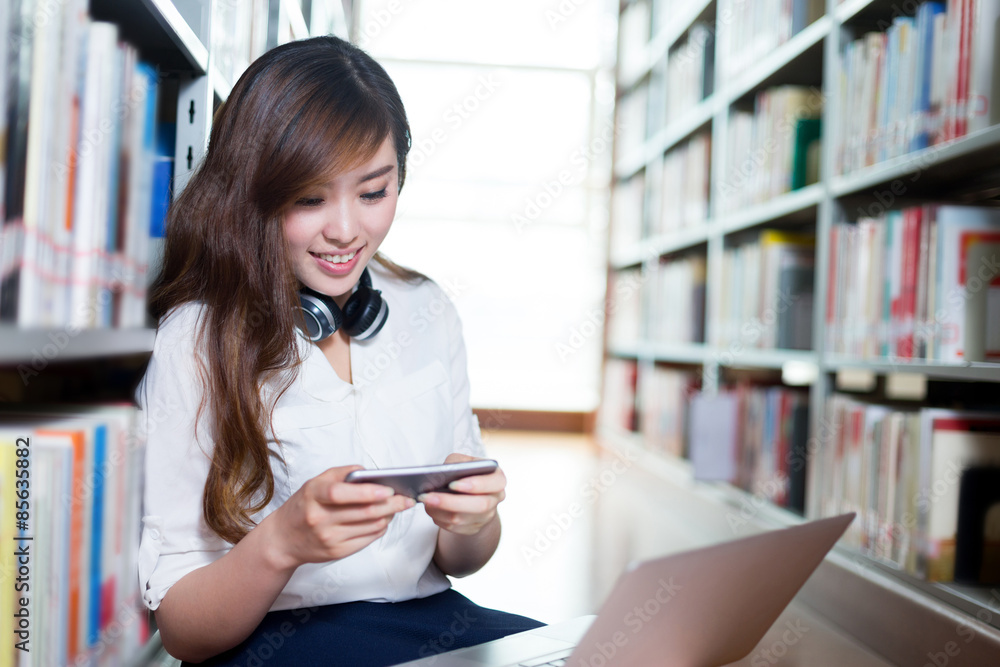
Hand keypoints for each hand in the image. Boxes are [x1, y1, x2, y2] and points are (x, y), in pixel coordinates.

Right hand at [265, 465, 414, 570]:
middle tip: (407, 499)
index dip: (367, 492)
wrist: (283, 539)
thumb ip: (342, 474)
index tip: (388, 490)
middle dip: (391, 505)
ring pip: (370, 527)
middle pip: (363, 512)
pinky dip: (380, 528)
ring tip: (397, 507)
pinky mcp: (336, 552)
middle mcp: (320, 518)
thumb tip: (371, 473)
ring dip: (389, 516)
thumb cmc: (304, 505)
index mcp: (314, 495)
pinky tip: (383, 520)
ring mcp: (328, 538)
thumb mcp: (316, 482)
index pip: (341, 493)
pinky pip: (367, 539)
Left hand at [418, 453, 505, 535]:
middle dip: (451, 501)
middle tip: (429, 496)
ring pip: (463, 519)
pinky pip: (455, 528)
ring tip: (425, 501)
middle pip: (479, 505)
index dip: (475, 484)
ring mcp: (486, 516)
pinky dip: (439, 518)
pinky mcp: (474, 528)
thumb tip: (441, 474)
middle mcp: (496, 499)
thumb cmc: (466, 472)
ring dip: (440, 511)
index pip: (495, 483)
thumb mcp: (463, 461)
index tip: (453, 484)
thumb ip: (456, 463)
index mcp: (498, 479)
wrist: (470, 492)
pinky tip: (430, 509)